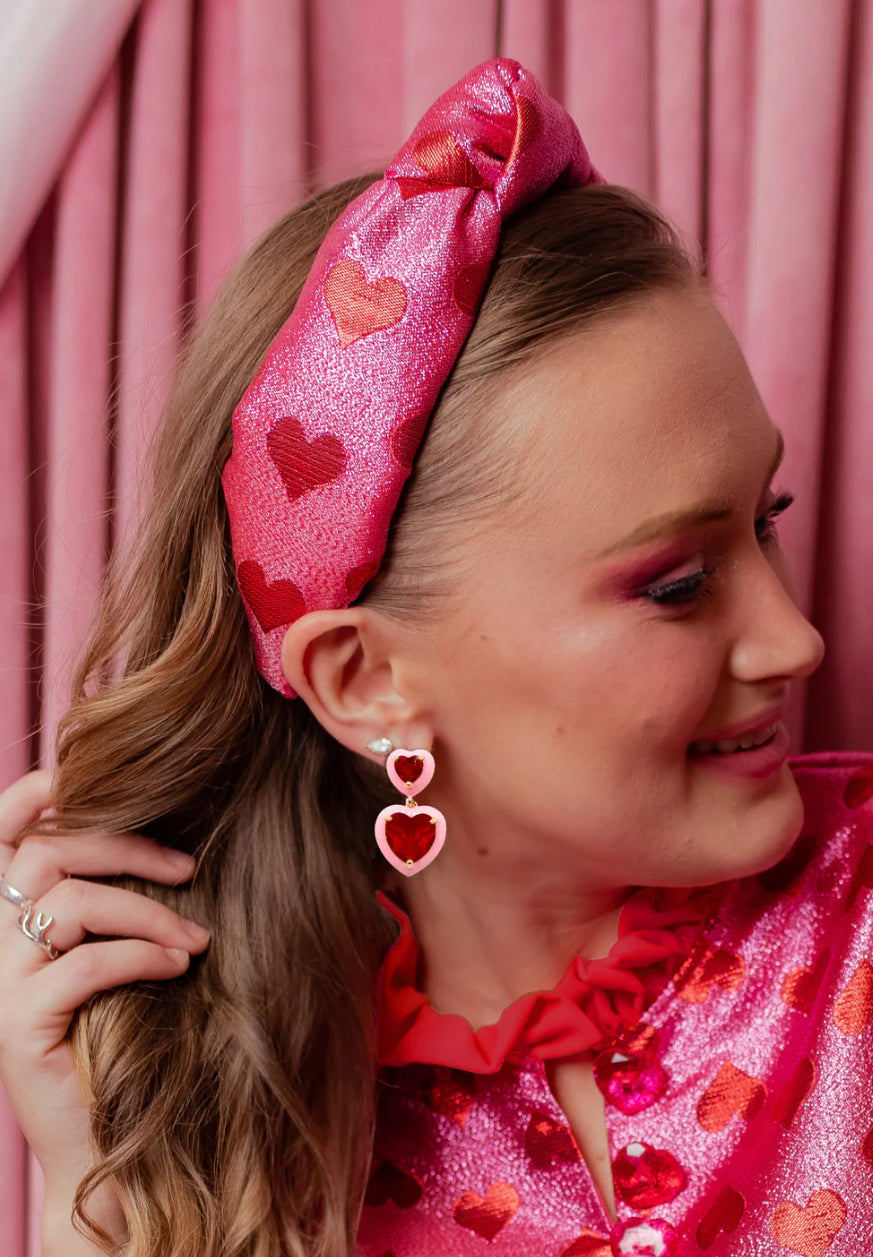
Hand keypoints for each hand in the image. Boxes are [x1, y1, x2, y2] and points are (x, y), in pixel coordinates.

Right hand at [0, 769, 209, 1215]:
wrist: (107, 1137)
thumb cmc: (122, 1031)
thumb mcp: (115, 947)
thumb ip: (113, 891)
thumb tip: (168, 829)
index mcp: (7, 912)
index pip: (3, 826)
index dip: (42, 789)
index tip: (102, 779)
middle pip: (46, 852)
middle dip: (126, 848)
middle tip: (187, 867)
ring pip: (68, 903)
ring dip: (146, 910)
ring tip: (197, 936)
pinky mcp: (18, 1023)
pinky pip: (82, 963)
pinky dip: (140, 954)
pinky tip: (179, 964)